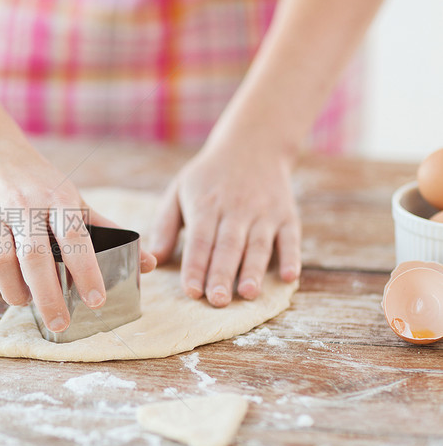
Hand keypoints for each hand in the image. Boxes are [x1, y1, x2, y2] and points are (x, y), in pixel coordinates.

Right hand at [0, 138, 156, 331]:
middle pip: (35, 257)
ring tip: (26, 302)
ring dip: (15, 292)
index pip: (74, 236)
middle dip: (49, 296)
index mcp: (57, 198)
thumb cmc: (37, 181)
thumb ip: (106, 230)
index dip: (86, 270)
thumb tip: (150, 263)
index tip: (96, 300)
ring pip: (1, 263)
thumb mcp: (72, 197)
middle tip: (61, 323)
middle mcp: (23, 206)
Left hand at [149, 141, 299, 306]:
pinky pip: (290, 238)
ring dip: (254, 270)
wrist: (254, 144)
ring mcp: (264, 213)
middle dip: (222, 275)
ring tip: (248, 294)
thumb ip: (165, 224)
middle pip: (228, 247)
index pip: (200, 241)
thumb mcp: (180, 190)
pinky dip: (291, 257)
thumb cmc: (209, 176)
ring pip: (258, 245)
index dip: (196, 267)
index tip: (191, 291)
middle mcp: (236, 210)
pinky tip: (289, 277)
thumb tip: (154, 257)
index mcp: (206, 206)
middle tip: (217, 301)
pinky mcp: (287, 215)